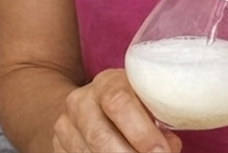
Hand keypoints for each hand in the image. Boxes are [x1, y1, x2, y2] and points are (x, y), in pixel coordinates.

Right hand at [52, 69, 181, 152]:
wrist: (88, 105)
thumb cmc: (130, 102)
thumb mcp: (144, 98)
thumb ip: (158, 116)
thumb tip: (170, 146)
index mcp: (107, 82)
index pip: (119, 102)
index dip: (141, 131)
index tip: (160, 151)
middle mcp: (80, 101)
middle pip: (101, 136)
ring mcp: (64, 126)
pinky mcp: (58, 146)